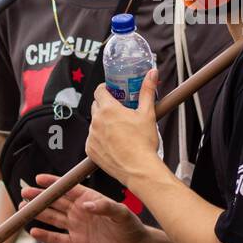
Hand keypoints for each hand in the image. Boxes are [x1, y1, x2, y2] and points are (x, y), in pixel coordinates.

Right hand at [24, 174, 149, 242]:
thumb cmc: (131, 226)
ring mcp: (78, 227)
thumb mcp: (122, 214)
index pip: (69, 189)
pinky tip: (33, 231)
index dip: (54, 183)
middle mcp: (81, 211)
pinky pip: (58, 239)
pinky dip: (46, 236)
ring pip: (53, 218)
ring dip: (39, 214)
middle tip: (25, 193)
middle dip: (40, 198)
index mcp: (90, 199)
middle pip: (56, 202)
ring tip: (23, 209)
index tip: (39, 179)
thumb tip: (87, 205)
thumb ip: (106, 207)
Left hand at [85, 68, 160, 184]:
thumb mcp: (147, 113)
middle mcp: (96, 121)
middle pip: (96, 106)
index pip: (99, 91)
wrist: (139, 169)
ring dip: (103, 123)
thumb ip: (147, 91)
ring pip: (95, 123)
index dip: (105, 89)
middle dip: (105, 106)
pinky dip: (100, 138)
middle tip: (119, 110)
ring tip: (118, 129)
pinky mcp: (90, 150)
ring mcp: (92, 136)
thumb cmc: (143, 142)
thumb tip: (152, 74)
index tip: (112, 91)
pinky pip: (93, 139)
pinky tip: (114, 142)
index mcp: (108, 109)